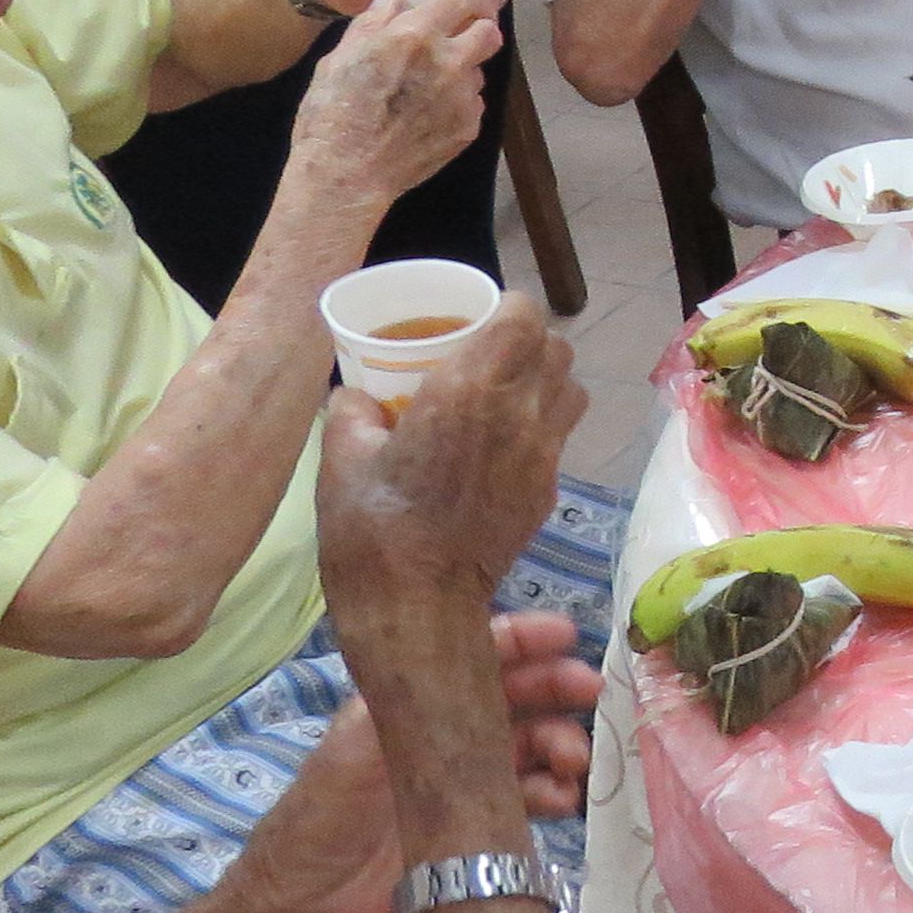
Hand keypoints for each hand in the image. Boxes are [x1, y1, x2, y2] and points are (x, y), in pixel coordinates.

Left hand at [225, 614, 601, 912]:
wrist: (304, 906)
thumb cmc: (320, 817)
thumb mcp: (353, 744)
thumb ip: (406, 700)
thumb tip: (471, 656)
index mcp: (411, 702)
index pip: (477, 655)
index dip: (524, 640)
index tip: (566, 637)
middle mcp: (443, 733)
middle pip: (515, 696)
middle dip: (557, 689)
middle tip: (590, 695)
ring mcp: (462, 779)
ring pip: (530, 745)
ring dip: (560, 745)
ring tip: (573, 764)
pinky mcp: (477, 824)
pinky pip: (529, 797)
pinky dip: (553, 793)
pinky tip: (562, 801)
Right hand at [284, 0, 497, 224]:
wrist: (347, 173)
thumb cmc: (334, 112)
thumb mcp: (340, 55)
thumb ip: (374, 21)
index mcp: (416, 36)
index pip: (464, 0)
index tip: (464, 4)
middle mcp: (449, 62)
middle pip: (491, 33)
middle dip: (479, 30)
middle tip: (458, 39)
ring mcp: (463, 98)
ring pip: (479, 70)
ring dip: (463, 70)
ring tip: (431, 86)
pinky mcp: (469, 128)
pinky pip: (473, 103)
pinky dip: (458, 103)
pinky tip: (429, 114)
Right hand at [314, 298, 581, 629]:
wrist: (417, 604)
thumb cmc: (372, 527)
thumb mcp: (342, 458)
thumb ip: (354, 410)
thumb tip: (358, 393)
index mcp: (470, 390)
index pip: (524, 317)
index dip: (509, 309)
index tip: (480, 318)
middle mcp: (520, 414)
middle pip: (558, 349)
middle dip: (529, 342)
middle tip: (488, 356)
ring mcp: (543, 456)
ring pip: (571, 392)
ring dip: (544, 383)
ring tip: (501, 398)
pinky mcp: (549, 493)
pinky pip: (559, 439)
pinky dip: (540, 429)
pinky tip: (499, 449)